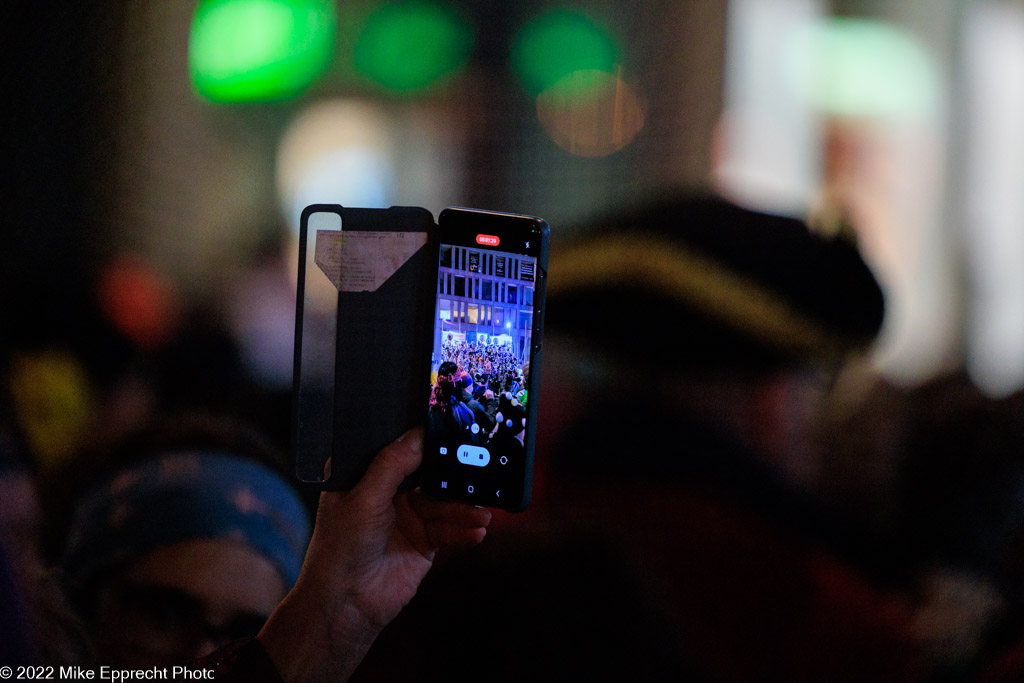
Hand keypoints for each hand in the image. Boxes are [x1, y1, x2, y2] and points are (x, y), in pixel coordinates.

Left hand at [257, 428, 489, 680]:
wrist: (346, 604)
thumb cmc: (341, 548)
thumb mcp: (364, 498)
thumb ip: (392, 465)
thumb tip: (419, 435)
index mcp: (366, 475)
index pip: (400, 450)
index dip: (424, 442)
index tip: (452, 433)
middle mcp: (389, 492)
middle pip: (429, 475)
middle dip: (453, 476)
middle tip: (478, 472)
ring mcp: (409, 518)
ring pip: (444, 503)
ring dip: (464, 509)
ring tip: (481, 515)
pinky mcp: (424, 542)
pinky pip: (449, 530)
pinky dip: (464, 530)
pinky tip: (476, 531)